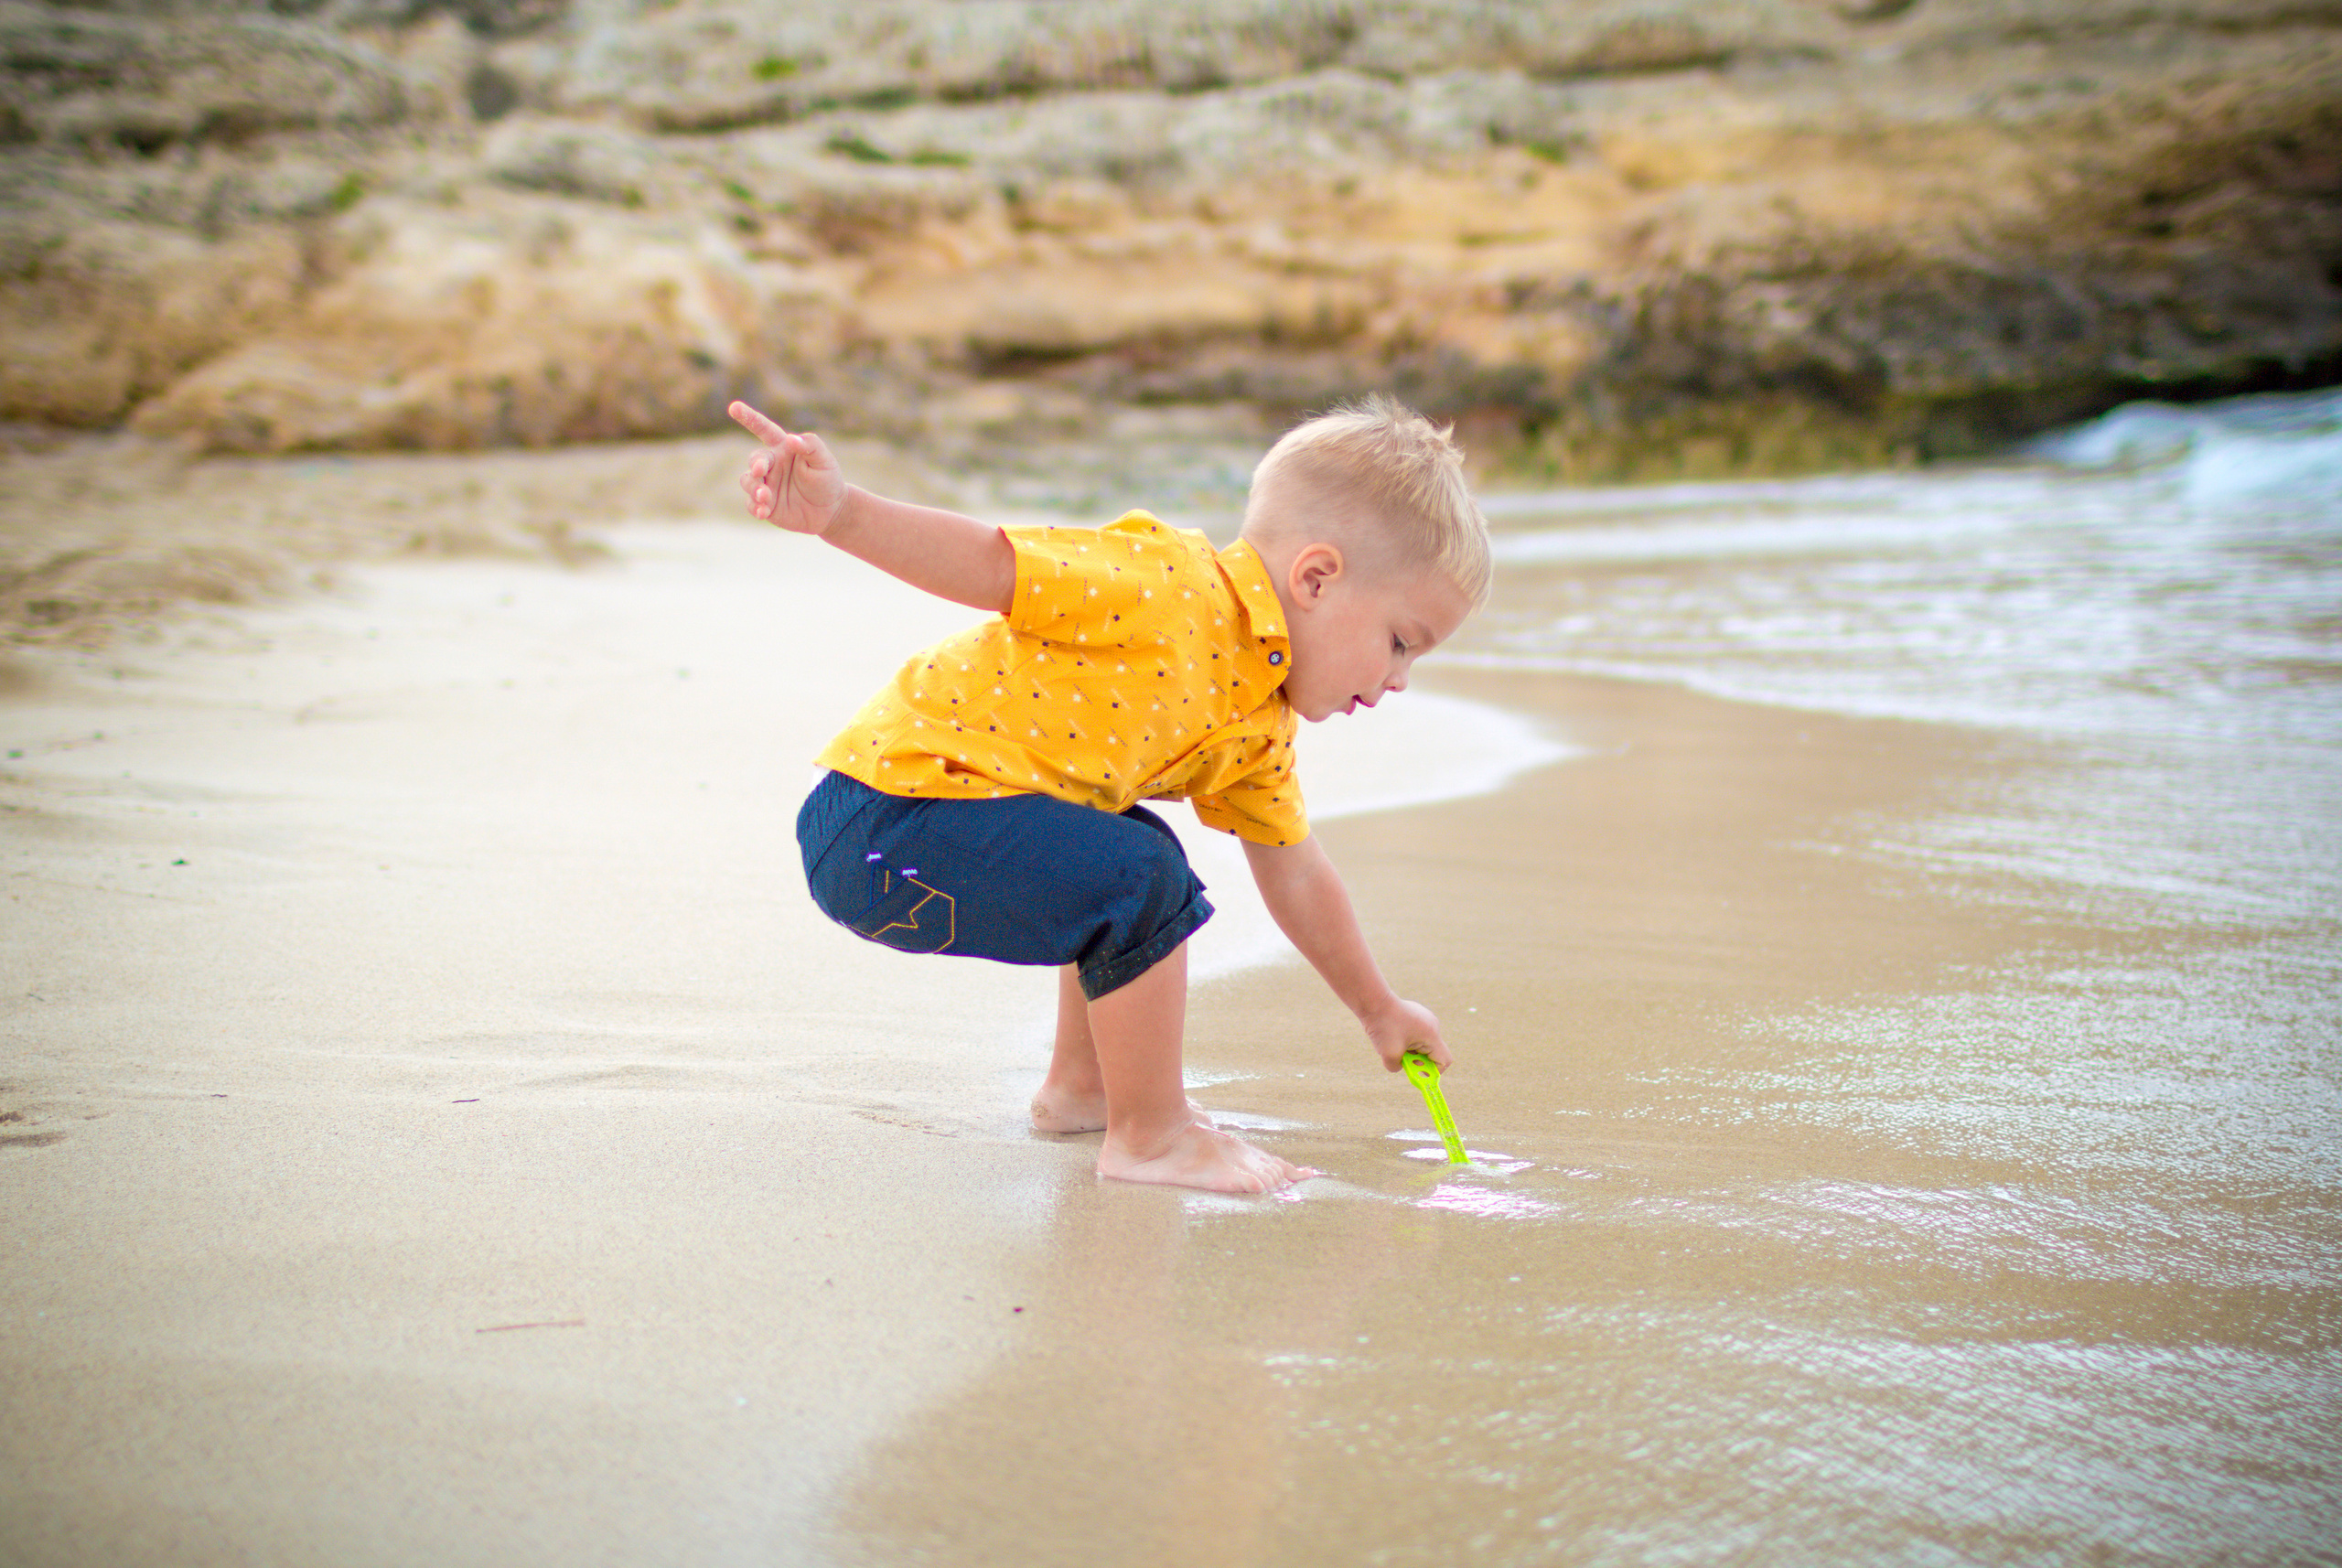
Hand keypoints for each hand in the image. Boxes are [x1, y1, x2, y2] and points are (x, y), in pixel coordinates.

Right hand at [729, 400, 847, 535]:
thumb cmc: (827, 479)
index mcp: (783, 448)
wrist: (831, 510)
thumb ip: (810, 446)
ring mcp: (766, 485)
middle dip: (756, 465)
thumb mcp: (824, 461)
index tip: (733, 407)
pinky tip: (763, 512)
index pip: (763, 429)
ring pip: (748, 481)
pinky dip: (755, 507)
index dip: (749, 418)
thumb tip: (791, 439)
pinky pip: (752, 504)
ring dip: (754, 488)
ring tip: (764, 497)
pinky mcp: (765, 505)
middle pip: (755, 459)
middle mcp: (771, 465)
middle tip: (761, 471)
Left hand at [1361, 997, 1449, 1072]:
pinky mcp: (1415, 1014)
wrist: (1373, 1001)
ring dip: (1410, 1050)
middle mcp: (1432, 1025)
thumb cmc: (1383, 1026)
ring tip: (1393, 1045)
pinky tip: (1391, 1035)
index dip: (1433, 1072)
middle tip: (1401, 1059)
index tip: (1417, 1074)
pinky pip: (1416, 1034)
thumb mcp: (1388, 1055)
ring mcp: (1425, 1018)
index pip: (1444, 1061)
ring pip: (1423, 1043)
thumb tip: (1400, 1066)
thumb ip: (1397, 1067)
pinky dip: (1406, 1040)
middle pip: (1432, 1052)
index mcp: (1431, 1035)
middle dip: (1417, 1061)